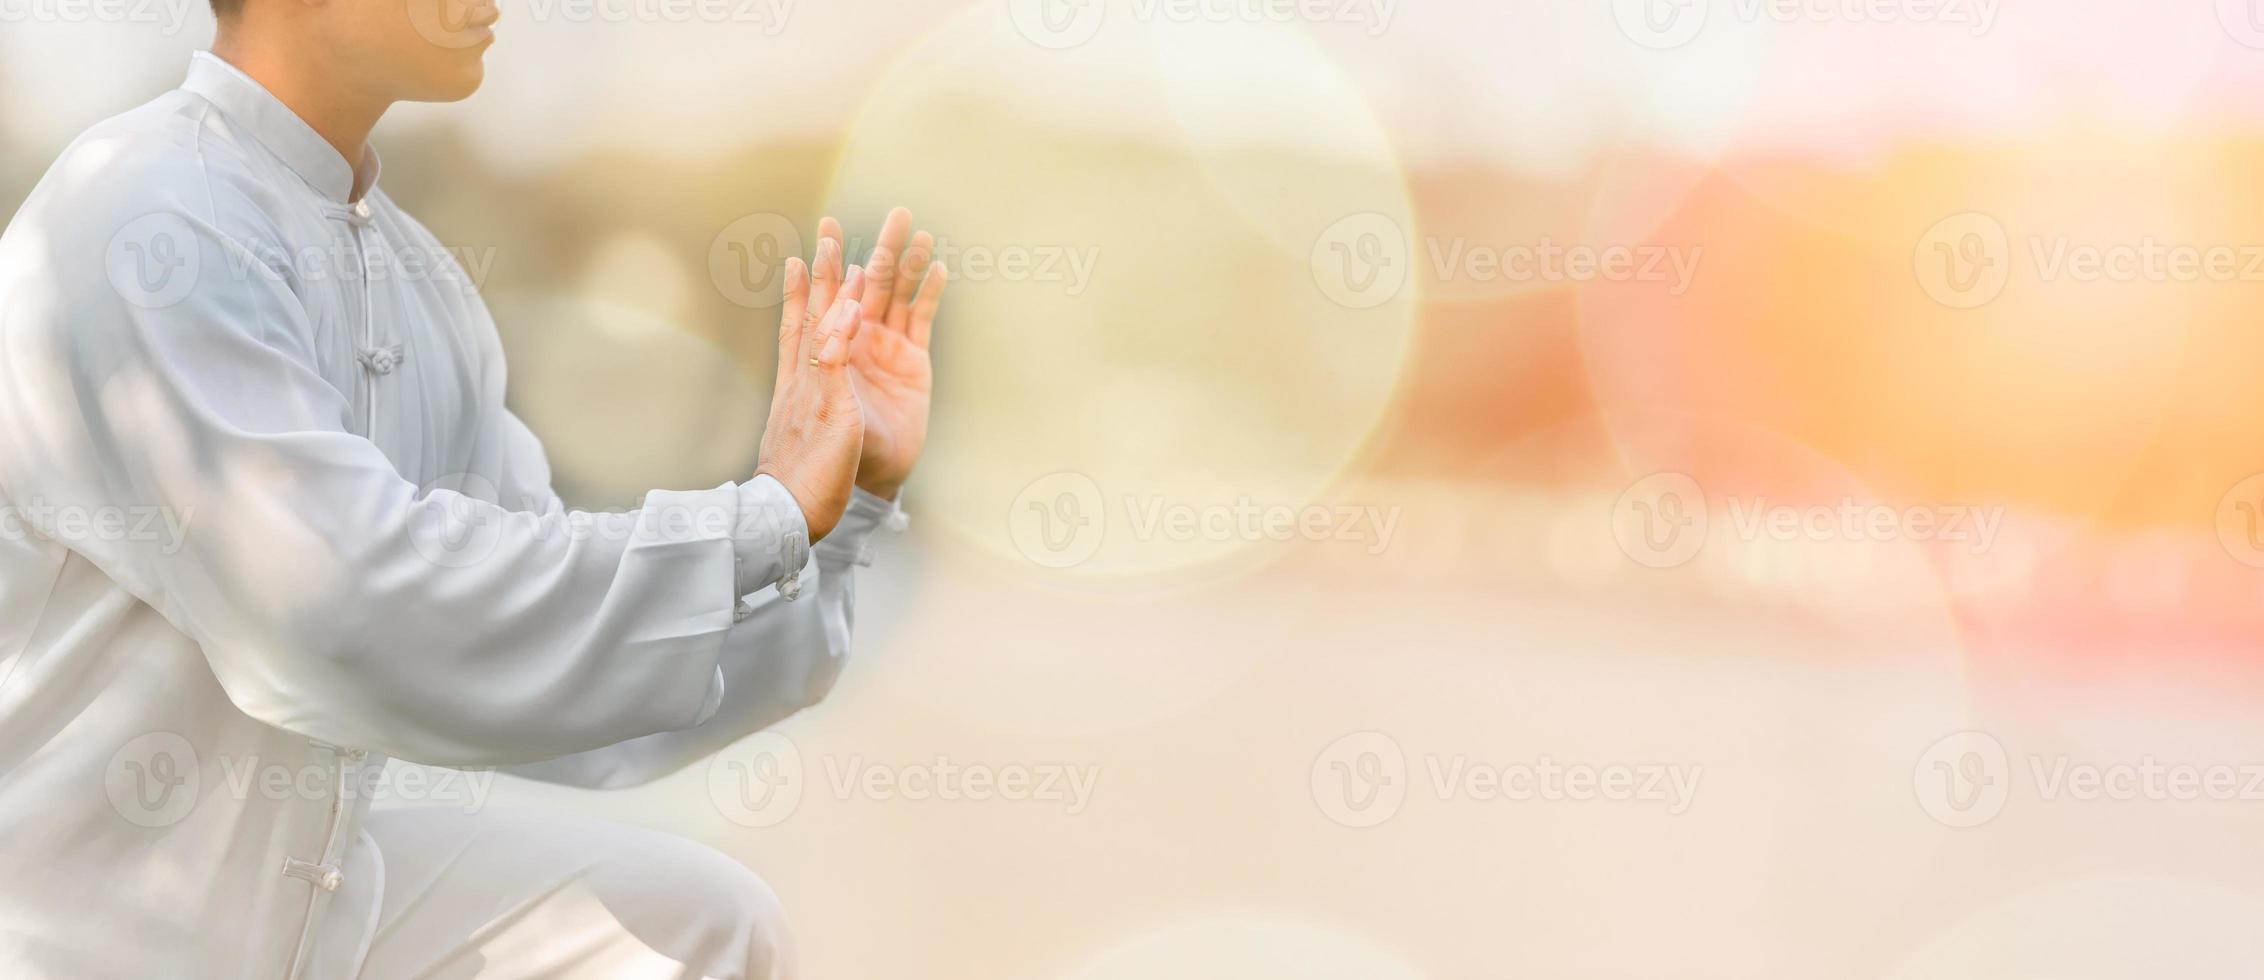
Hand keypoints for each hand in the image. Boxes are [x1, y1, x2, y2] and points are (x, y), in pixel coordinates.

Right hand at [755, 246, 867, 541]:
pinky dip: (842, 334)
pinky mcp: (829, 409)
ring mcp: (813, 392)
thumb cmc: (797, 484)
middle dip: (820, 272)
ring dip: (834, 287)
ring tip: (840, 249)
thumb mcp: (804, 435)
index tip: (799, 258)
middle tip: (824, 231)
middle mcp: (803, 381)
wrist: (784, 517)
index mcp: (798, 387)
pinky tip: (854, 306)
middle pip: (813, 315)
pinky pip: (836, 364)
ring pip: (825, 328)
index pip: (799, 330)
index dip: (802, 293)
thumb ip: (808, 407)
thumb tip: (803, 402)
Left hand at [814, 209, 947, 500]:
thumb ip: (831, 353)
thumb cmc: (823, 452)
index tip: (825, 230)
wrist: (855, 487)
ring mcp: (884, 353)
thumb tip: (845, 304)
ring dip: (908, 264)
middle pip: (867, 284)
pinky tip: (937, 269)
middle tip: (894, 213)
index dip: (825, 263)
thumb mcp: (823, 400)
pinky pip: (921, 322)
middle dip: (878, 248)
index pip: (823, 296)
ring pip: (897, 297)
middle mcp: (854, 343)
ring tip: (919, 230)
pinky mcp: (911, 368)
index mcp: (823, 348)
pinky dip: (929, 295)